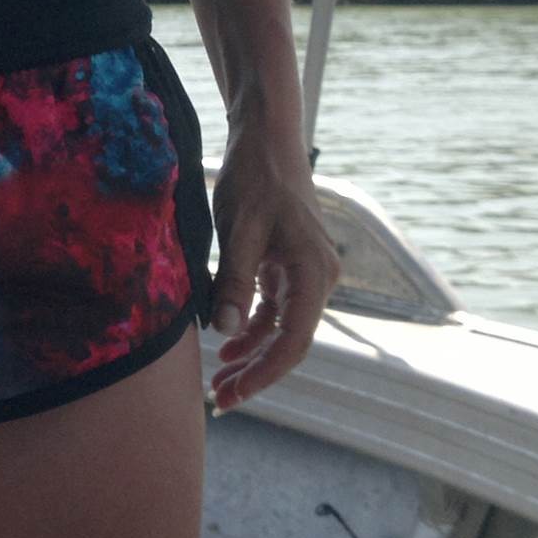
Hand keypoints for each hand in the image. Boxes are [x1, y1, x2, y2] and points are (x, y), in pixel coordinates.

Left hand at [206, 124, 339, 411]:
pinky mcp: (289, 264)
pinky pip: (275, 308)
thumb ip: (234, 280)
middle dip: (255, 373)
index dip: (264, 373)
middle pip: (290, 341)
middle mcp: (319, 277)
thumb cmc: (254, 177)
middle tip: (220, 400)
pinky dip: (252, 328)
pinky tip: (227, 345)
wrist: (266, 137)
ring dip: (252, 354)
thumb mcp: (238, 229)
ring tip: (218, 380)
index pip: (294, 341)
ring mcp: (305, 272)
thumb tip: (225, 331)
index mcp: (314, 271)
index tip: (233, 394)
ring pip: (281, 328)